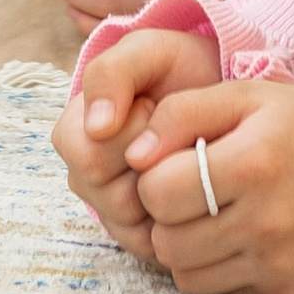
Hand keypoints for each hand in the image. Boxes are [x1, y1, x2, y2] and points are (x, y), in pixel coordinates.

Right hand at [53, 23, 221, 256]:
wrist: (218, 93)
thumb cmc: (176, 71)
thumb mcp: (146, 51)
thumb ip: (112, 73)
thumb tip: (96, 127)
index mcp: (74, 133)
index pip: (87, 155)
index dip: (131, 130)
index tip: (153, 105)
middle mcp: (84, 177)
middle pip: (106, 193)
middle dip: (151, 159)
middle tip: (170, 133)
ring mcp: (111, 211)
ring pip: (129, 220)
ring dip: (166, 185)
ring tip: (180, 154)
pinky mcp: (140, 237)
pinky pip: (150, 242)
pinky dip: (177, 215)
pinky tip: (190, 184)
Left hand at [58, 46, 293, 293]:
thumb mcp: (242, 96)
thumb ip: (180, 113)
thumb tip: (133, 154)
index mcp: (256, 163)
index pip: (159, 193)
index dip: (154, 177)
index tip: (174, 163)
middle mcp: (270, 221)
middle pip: (167, 241)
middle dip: (165, 215)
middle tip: (189, 191)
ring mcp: (280, 264)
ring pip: (185, 275)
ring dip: (184, 246)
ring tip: (210, 214)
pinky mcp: (287, 293)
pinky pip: (219, 292)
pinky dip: (215, 267)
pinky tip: (236, 236)